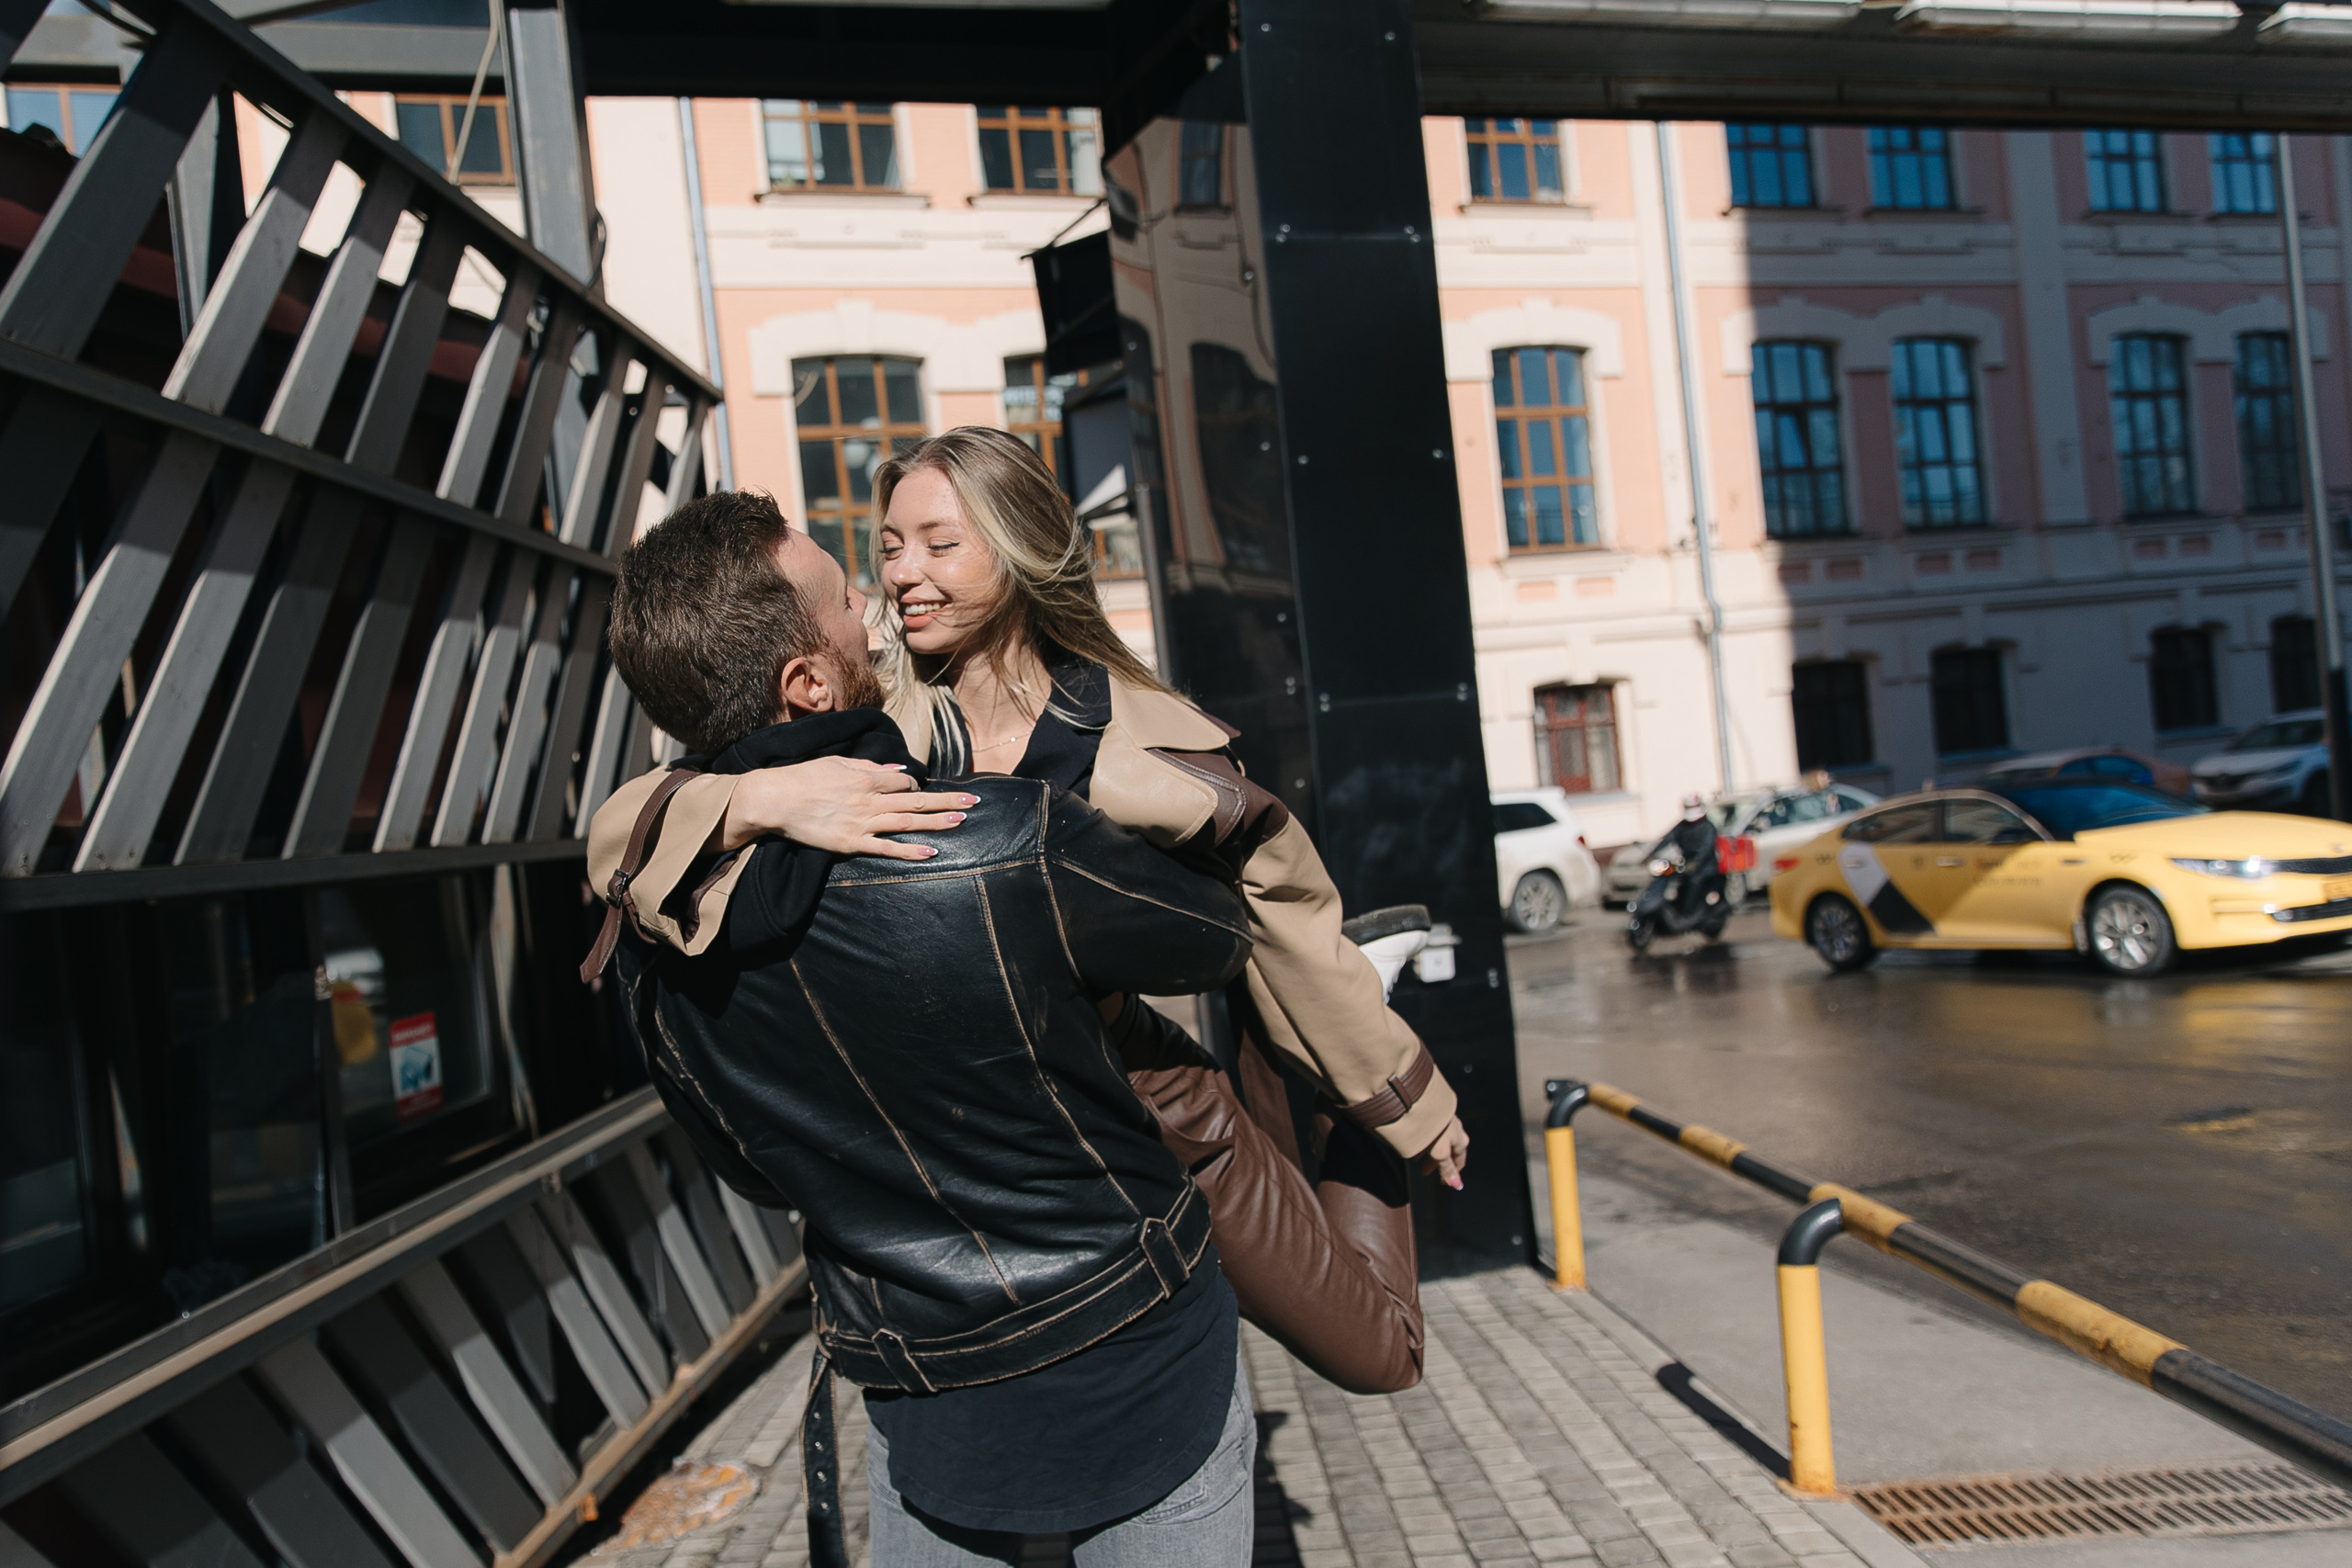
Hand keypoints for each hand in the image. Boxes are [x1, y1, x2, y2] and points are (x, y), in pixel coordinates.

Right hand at [717, 757, 977, 860]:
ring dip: (937, 821)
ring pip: (908, 822)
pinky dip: (910, 850)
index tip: (924, 790)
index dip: (918, 785)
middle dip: (947, 800)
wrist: (775, 800)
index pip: (904, 781)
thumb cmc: (803, 777)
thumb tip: (896, 772)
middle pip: (916, 799)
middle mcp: (869, 799)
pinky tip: (932, 851)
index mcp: (865, 777)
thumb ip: (868, 767)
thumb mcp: (837, 762)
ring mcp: (862, 823)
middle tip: (973, 801)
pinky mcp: (852, 843)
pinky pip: (886, 848)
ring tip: (961, 821)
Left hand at [1417, 1116, 1469, 1189]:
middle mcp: (1455, 1128)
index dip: (1451, 1173)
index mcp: (1461, 1139)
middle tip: (1423, 1170)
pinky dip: (1424, 1139)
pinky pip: (1430, 1130)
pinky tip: (1414, 1140)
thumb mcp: (1440, 1153)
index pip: (1459, 1160)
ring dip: (1429, 1151)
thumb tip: (1458, 1186)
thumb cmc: (1433, 1128)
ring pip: (1438, 1139)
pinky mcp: (1432, 1111)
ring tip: (1415, 1157)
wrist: (1420, 1099)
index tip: (1441, 1182)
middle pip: (1448, 1150)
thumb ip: (1447, 1168)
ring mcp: (1444, 1118)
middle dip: (1436, 1162)